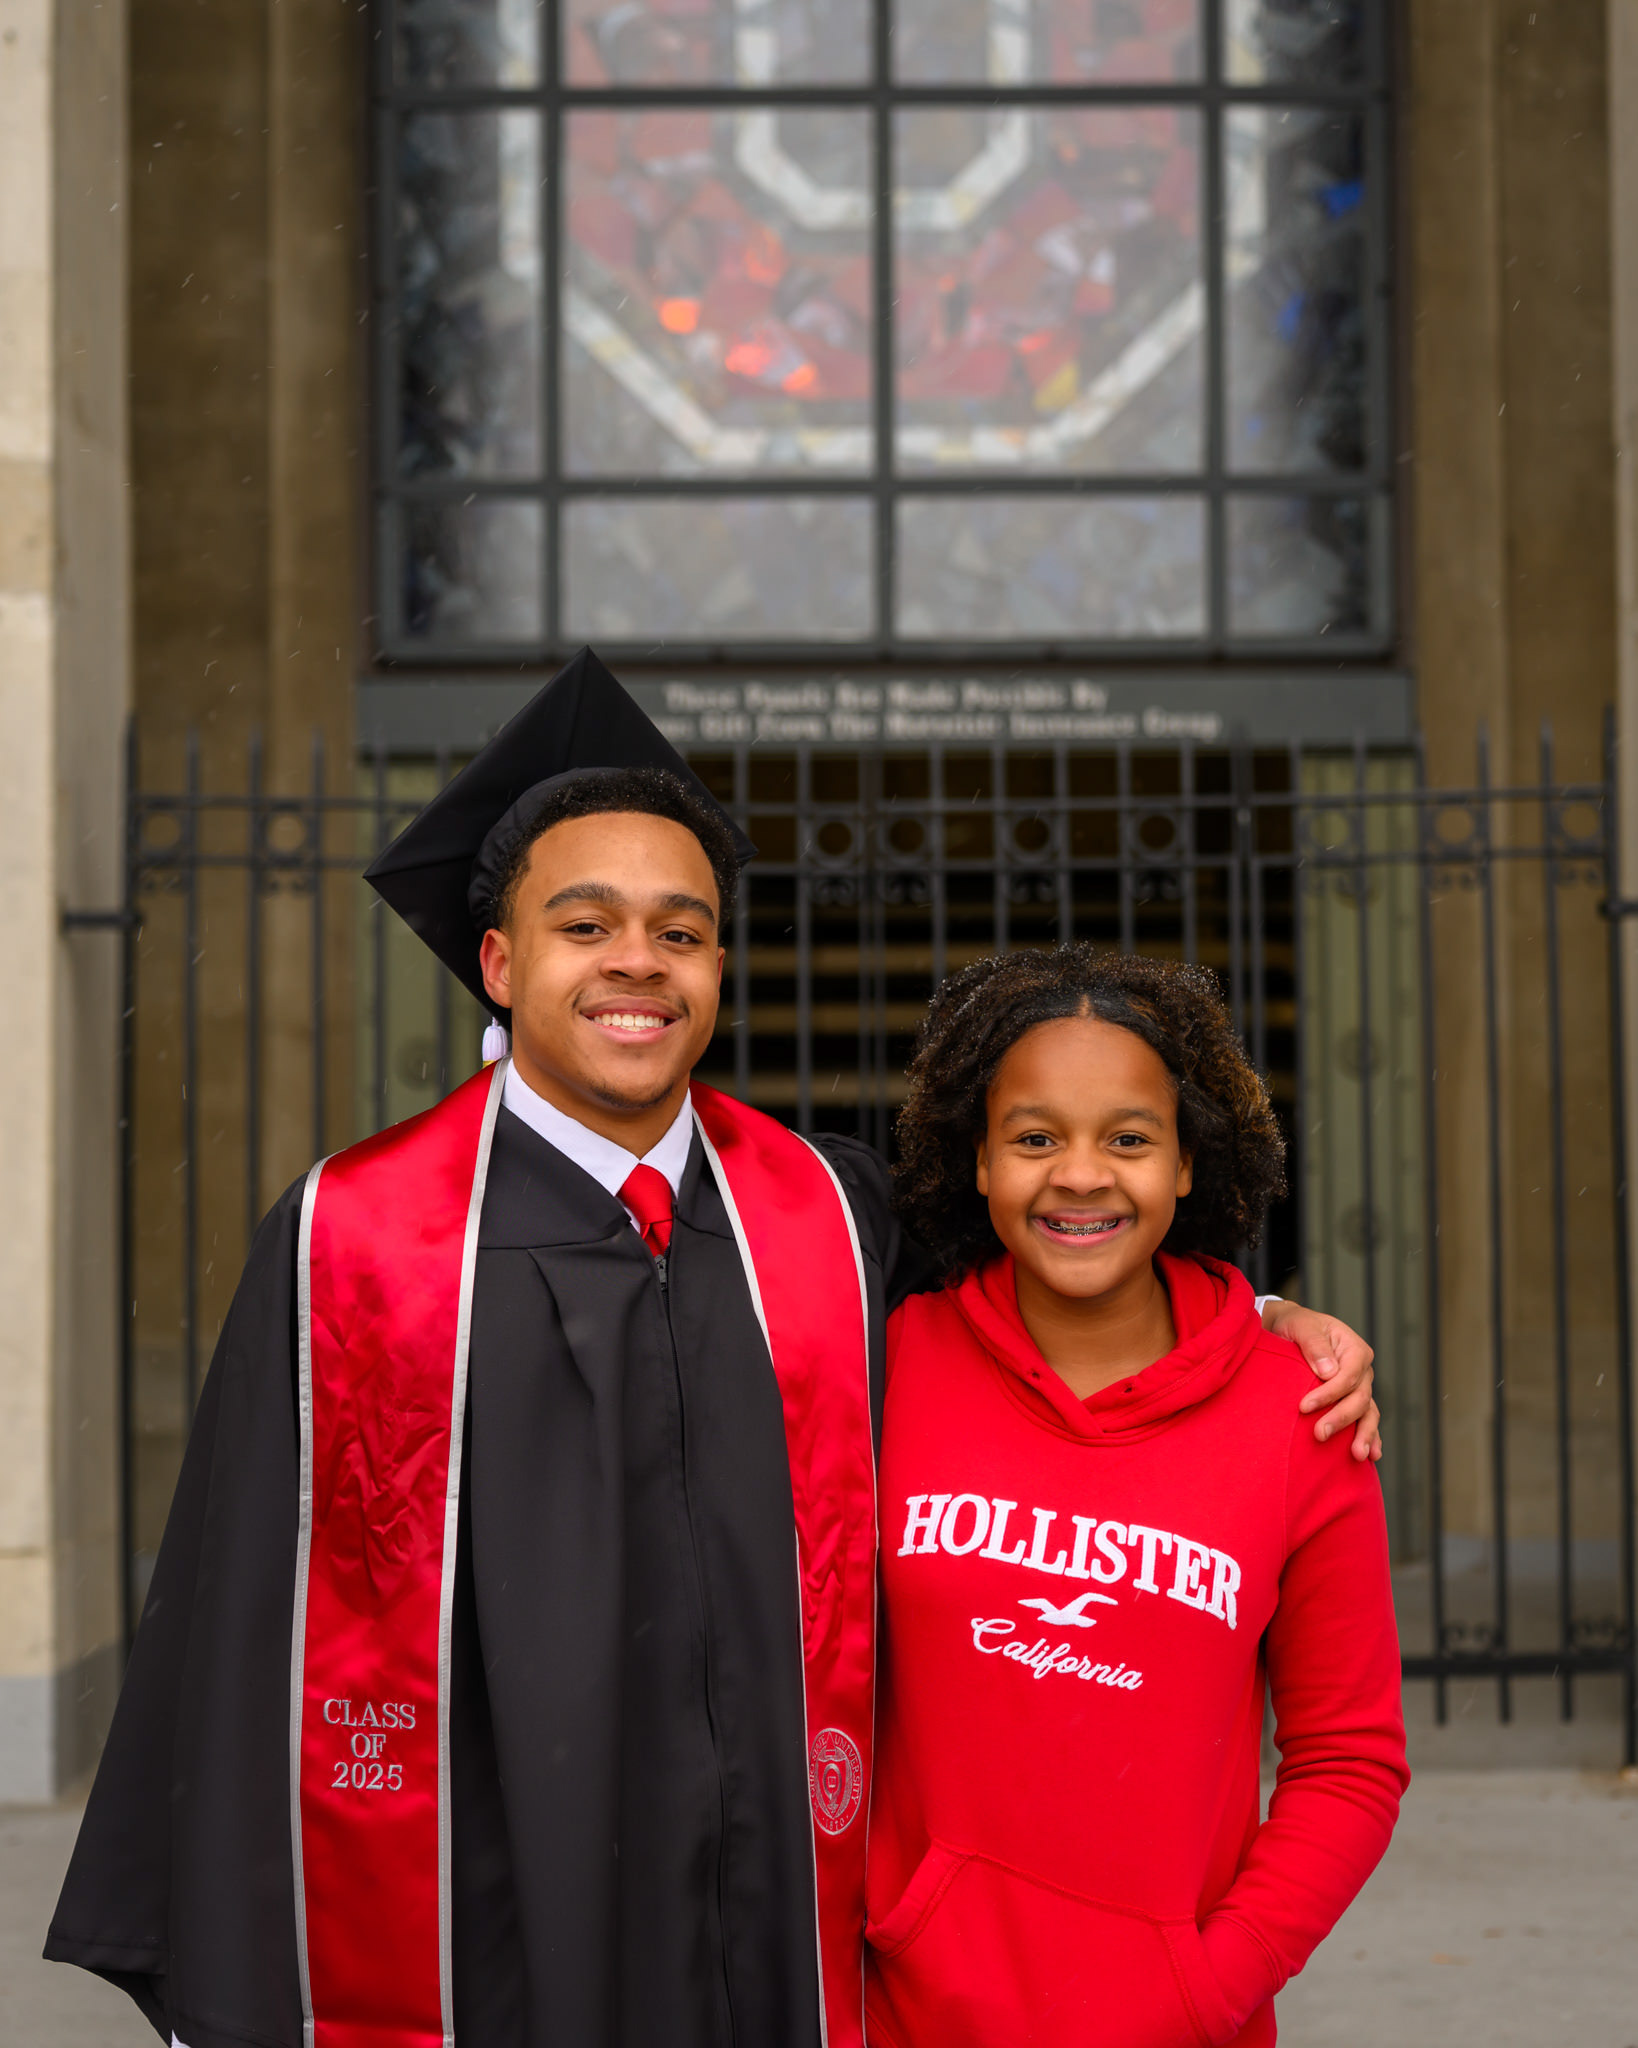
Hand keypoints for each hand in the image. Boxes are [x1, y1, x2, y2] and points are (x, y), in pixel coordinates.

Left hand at [1260, 1300, 1381, 1462]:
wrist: (1290, 1330)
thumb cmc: (1295, 1326)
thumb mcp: (1301, 1326)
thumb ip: (1314, 1344)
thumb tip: (1329, 1372)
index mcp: (1353, 1348)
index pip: (1347, 1376)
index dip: (1329, 1394)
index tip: (1304, 1407)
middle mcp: (1362, 1369)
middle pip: (1359, 1397)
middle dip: (1340, 1418)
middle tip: (1319, 1434)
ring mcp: (1360, 1386)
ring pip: (1368, 1412)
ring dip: (1364, 1434)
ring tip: (1358, 1455)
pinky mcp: (1353, 1400)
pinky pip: (1366, 1419)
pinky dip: (1370, 1436)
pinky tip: (1372, 1455)